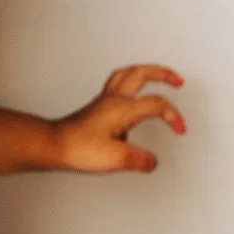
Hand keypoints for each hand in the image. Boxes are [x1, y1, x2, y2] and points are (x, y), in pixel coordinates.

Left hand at [52, 65, 185, 172]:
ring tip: (157, 76)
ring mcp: (103, 101)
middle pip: (141, 73)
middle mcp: (113, 99)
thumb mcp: (116, 158)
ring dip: (145, 72)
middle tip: (177, 79)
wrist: (53, 145)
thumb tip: (151, 161)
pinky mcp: (96, 107)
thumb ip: (139, 160)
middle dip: (163, 73)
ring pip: (126, 74)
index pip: (157, 104)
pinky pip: (116, 84)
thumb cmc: (78, 147)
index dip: (174, 116)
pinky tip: (131, 94)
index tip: (179, 129)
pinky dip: (130, 82)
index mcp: (123, 108)